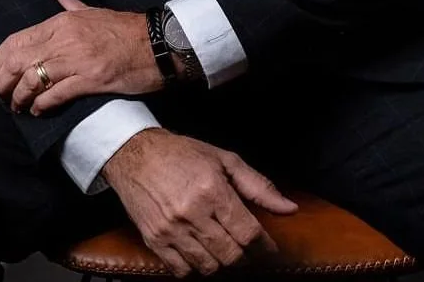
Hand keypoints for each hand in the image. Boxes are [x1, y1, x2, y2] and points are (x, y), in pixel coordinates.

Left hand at [0, 0, 163, 114]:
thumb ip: (69, 3)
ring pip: (32, 80)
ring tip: (17, 106)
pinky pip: (55, 95)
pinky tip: (38, 111)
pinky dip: (41, 105)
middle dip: (1, 81)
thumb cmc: (125, 29)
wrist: (157, 44)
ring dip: (19, 97)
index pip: (17, 41)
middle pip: (18, 61)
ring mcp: (77, 59)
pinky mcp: (91, 80)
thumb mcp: (93, 11)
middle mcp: (65, 39)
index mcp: (62, 22)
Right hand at [101, 127, 297, 277]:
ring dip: (222, 263)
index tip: (270, 249)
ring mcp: (171, 229)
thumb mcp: (224, 159)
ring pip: (209, 267)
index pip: (248, 233)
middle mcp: (192, 212)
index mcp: (212, 190)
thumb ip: (258, 185)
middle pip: (231, 255)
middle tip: (247, 249)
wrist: (135, 154)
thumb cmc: (181, 154)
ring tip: (224, 248)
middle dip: (246, 256)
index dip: (265, 247)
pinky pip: (182, 271)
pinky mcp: (155, 240)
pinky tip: (200, 252)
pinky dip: (195, 268)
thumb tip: (289, 208)